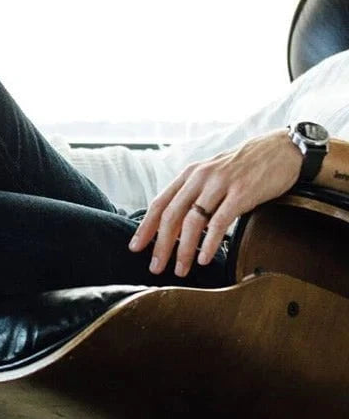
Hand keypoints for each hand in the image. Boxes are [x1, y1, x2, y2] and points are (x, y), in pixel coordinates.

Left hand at [128, 129, 302, 276]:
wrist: (282, 149)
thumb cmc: (245, 167)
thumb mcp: (212, 175)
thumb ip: (194, 195)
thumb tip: (174, 226)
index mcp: (190, 175)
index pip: (160, 203)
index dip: (145, 227)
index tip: (136, 248)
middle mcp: (200, 178)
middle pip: (171, 216)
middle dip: (161, 245)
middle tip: (155, 267)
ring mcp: (220, 184)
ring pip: (192, 222)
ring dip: (183, 249)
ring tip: (180, 270)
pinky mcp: (242, 193)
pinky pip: (219, 222)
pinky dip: (209, 243)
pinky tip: (203, 259)